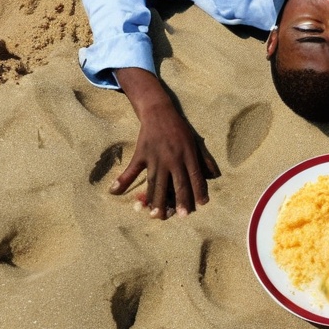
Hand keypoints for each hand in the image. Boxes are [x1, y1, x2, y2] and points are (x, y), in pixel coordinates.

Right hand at [112, 67, 219, 218]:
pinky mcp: (142, 155)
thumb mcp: (194, 141)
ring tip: (155, 215)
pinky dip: (122, 180)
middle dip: (179, 200)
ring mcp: (156, 158)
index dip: (198, 191)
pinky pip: (131, 170)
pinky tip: (114, 191)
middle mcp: (173, 158)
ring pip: (156, 183)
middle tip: (180, 216)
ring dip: (155, 199)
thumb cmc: (179, 129)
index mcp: (187, 155)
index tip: (200, 205)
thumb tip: (215, 175)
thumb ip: (204, 159)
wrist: (159, 111)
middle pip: (176, 183)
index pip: (195, 176)